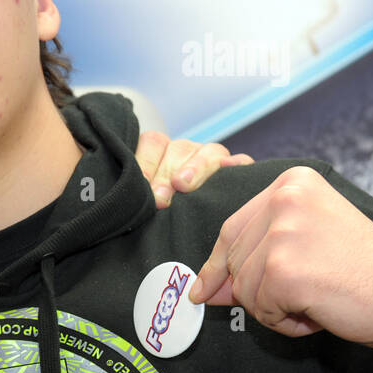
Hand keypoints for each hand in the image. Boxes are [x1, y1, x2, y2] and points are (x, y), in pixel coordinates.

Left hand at [134, 131, 253, 208]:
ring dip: (195, 167)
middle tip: (159, 198)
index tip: (140, 184)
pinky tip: (231, 168)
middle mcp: (187, 151)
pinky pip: (241, 162)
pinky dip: (237, 165)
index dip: (146, 162)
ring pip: (208, 153)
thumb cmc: (159, 211)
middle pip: (178, 150)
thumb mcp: (147, 199)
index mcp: (161, 152)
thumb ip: (139, 194)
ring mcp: (213, 158)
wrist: (199, 229)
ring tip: (183, 184)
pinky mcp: (237, 169)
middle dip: (166, 174)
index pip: (153, 143)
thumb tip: (131, 201)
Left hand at [189, 166, 372, 347]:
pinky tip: (318, 310)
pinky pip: (260, 310)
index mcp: (290, 184)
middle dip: (259, 289)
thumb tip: (202, 288)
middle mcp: (284, 200)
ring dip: (275, 308)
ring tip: (316, 298)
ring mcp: (283, 234)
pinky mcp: (285, 271)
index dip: (219, 264)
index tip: (206, 286)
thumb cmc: (364, 269)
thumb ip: (253, 257)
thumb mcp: (305, 245)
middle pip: (234, 260)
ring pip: (244, 289)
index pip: (231, 228)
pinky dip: (286, 323)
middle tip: (307, 291)